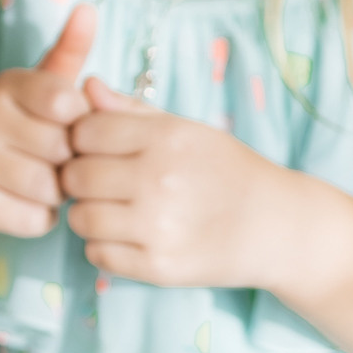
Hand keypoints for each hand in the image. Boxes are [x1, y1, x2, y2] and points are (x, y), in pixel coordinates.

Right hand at [0, 6, 95, 236]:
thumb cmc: (17, 123)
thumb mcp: (40, 84)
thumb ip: (69, 50)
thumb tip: (89, 8)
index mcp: (7, 84)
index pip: (66, 102)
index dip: (79, 122)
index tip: (68, 126)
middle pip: (62, 150)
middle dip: (70, 162)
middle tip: (58, 160)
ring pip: (49, 188)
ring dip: (57, 193)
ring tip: (45, 181)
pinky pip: (33, 219)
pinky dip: (39, 218)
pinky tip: (27, 203)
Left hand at [61, 79, 294, 286]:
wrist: (277, 227)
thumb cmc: (225, 170)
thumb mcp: (185, 129)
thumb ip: (131, 110)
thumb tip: (85, 85)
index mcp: (167, 139)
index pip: (84, 131)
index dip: (82, 139)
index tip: (96, 149)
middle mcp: (161, 181)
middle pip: (75, 176)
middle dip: (79, 177)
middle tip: (99, 182)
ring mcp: (159, 228)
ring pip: (80, 217)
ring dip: (87, 213)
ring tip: (112, 209)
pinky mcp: (160, 267)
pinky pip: (97, 254)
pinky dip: (103, 246)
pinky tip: (126, 235)